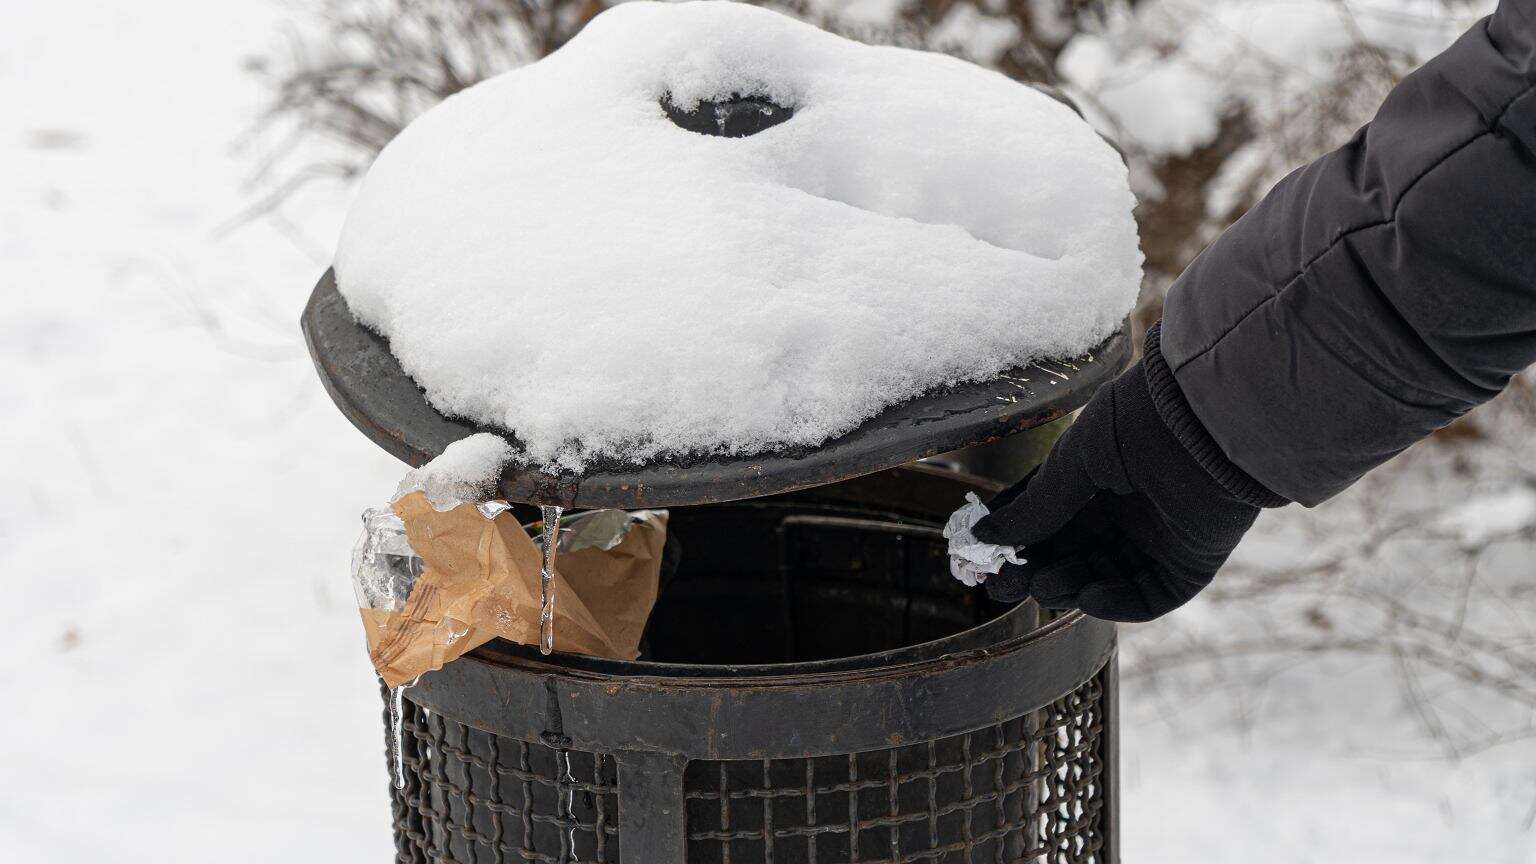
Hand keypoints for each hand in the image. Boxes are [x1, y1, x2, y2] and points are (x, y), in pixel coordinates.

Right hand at [971, 349, 1266, 621]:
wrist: (1208, 420)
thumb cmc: (1137, 423)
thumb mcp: (1073, 463)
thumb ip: (1036, 504)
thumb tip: (985, 536)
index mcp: (1100, 475)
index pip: (1050, 515)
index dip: (1018, 536)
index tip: (984, 556)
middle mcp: (1130, 507)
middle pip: (1074, 552)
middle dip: (1038, 570)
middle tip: (1004, 587)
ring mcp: (1161, 536)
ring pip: (1107, 576)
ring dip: (1072, 586)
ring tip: (1046, 586)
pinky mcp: (1192, 562)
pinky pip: (1152, 595)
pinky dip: (1120, 602)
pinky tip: (1090, 597)